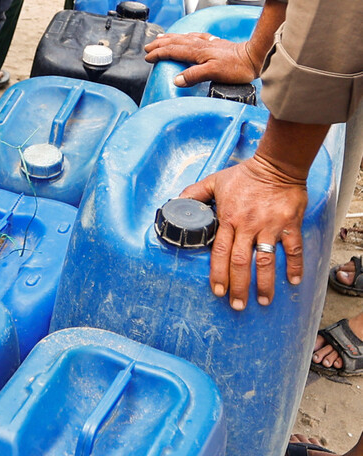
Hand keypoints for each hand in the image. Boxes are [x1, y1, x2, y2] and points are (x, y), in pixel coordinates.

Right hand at [144, 33, 260, 85]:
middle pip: (175, 42)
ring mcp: (207, 43)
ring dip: (170, 38)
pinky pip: (195, 37)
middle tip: (148, 46)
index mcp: (196, 52)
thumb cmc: (236, 68)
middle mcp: (199, 45)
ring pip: (183, 38)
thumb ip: (193, 75)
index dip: (158, 53)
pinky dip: (186, 36)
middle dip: (160, 44)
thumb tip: (176, 79)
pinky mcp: (215, 43)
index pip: (172, 51)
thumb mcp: (213, 73)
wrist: (254, 57)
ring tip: (160, 38)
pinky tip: (186, 36)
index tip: (148, 57)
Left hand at [180, 155, 306, 309]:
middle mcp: (248, 226)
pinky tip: (293, 281)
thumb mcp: (214, 181)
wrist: (276, 166)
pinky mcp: (289, 224)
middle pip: (241, 262)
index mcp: (228, 219)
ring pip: (266, 260)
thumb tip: (176, 203)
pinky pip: (293, 249)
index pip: (219, 252)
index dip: (218, 273)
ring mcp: (269, 226)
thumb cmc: (244, 175)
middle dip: (238, 286)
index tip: (218, 291)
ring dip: (265, 283)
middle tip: (237, 305)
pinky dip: (294, 266)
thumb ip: (194, 194)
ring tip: (264, 301)